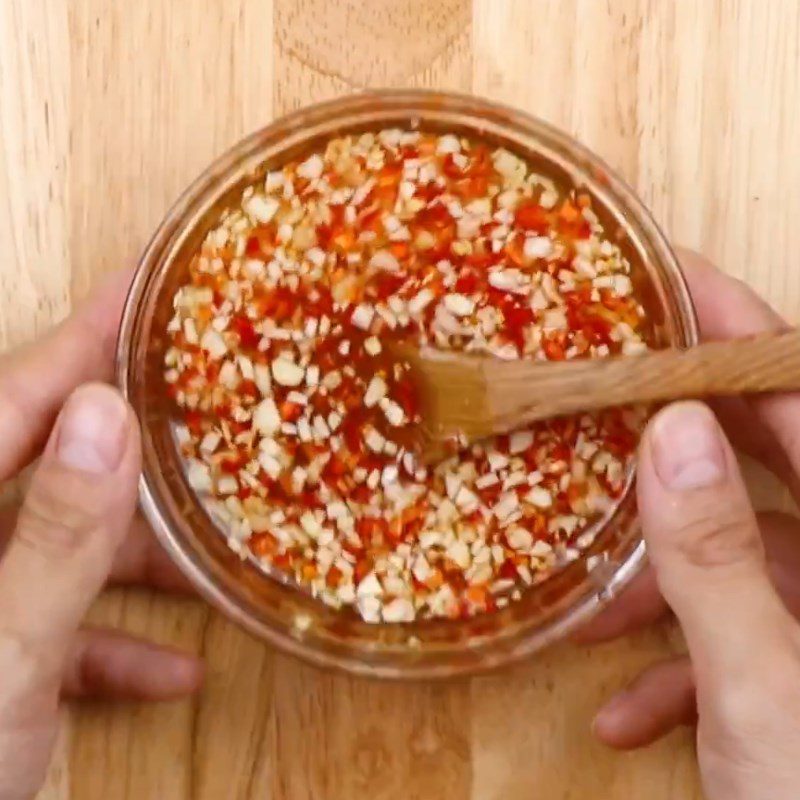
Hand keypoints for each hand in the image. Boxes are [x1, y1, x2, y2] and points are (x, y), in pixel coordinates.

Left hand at [0, 273, 201, 798]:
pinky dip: (114, 643)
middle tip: (202, 396)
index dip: (87, 336)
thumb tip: (107, 415)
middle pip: (49, 463)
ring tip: (215, 541)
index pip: (17, 396)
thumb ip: (53, 536)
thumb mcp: (0, 654)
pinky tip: (179, 668)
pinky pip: (56, 628)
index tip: (145, 282)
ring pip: (63, 546)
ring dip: (140, 555)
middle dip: (132, 438)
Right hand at [582, 254, 799, 769]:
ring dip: (665, 588)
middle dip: (678, 448)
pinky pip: (748, 638)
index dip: (744, 337)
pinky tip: (627, 712)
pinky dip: (686, 667)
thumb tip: (667, 434)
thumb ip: (717, 561)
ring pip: (745, 564)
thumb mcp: (766, 697)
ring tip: (594, 616)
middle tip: (602, 397)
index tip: (675, 282)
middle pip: (775, 470)